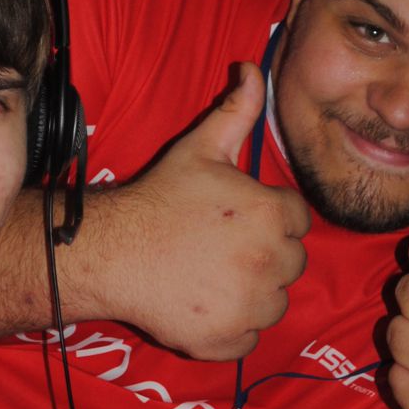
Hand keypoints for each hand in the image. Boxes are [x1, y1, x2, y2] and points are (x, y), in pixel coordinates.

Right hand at [109, 64, 310, 360]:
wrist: (112, 251)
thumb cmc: (159, 199)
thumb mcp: (200, 149)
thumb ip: (236, 111)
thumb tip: (251, 69)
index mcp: (272, 214)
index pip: (296, 219)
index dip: (269, 217)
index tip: (236, 220)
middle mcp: (271, 262)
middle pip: (291, 263)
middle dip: (266, 256)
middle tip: (222, 249)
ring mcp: (250, 306)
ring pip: (276, 302)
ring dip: (254, 293)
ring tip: (213, 277)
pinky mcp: (228, 340)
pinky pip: (250, 338)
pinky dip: (233, 328)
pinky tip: (204, 306)